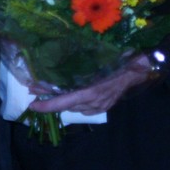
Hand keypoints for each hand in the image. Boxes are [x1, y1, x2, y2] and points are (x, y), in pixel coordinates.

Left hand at [28, 54, 152, 114]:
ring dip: (62, 100)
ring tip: (49, 90)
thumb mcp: (96, 62)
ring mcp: (99, 107)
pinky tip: (72, 94)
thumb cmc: (116, 61)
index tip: (32, 105)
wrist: (137, 69)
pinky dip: (75, 102)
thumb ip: (78, 69)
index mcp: (91, 91)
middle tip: (35, 89)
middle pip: (66, 105)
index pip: (63, 102)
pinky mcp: (103, 108)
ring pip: (74, 107)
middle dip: (50, 99)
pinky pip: (84, 108)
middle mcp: (93, 102)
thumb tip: (56, 68)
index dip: (46, 106)